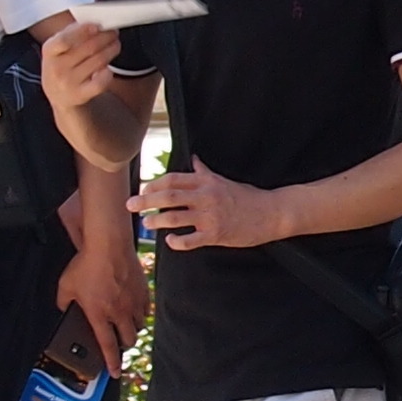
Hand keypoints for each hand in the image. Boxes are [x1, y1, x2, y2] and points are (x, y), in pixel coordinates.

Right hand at [42, 18, 123, 114]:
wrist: (59, 96)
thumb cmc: (62, 66)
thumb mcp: (58, 49)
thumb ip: (72, 34)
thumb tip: (94, 21)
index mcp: (49, 51)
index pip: (64, 40)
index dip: (82, 31)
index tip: (97, 26)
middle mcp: (56, 67)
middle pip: (88, 48)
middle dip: (105, 37)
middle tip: (114, 32)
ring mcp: (68, 82)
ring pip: (98, 61)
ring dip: (111, 50)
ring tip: (115, 44)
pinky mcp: (80, 95)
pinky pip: (100, 83)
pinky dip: (108, 73)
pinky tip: (109, 67)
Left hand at [60, 235, 147, 365]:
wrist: (109, 244)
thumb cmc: (86, 263)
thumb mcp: (65, 286)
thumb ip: (64, 303)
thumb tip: (65, 309)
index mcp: (99, 315)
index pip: (107, 346)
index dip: (112, 363)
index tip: (115, 373)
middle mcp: (119, 312)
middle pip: (128, 340)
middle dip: (124, 346)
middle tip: (118, 344)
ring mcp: (134, 302)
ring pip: (139, 326)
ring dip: (132, 330)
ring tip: (125, 325)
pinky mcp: (143, 290)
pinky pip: (145, 310)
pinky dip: (140, 313)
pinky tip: (134, 309)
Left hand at [130, 166, 287, 251]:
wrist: (271, 213)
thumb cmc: (248, 196)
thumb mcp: (224, 181)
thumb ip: (204, 172)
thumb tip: (193, 159)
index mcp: (206, 182)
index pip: (172, 179)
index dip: (153, 184)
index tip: (142, 190)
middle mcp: (206, 197)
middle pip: (168, 197)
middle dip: (145, 201)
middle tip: (130, 206)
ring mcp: (210, 216)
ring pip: (174, 218)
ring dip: (156, 220)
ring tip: (146, 224)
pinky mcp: (216, 235)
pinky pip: (190, 240)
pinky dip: (176, 241)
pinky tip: (169, 241)